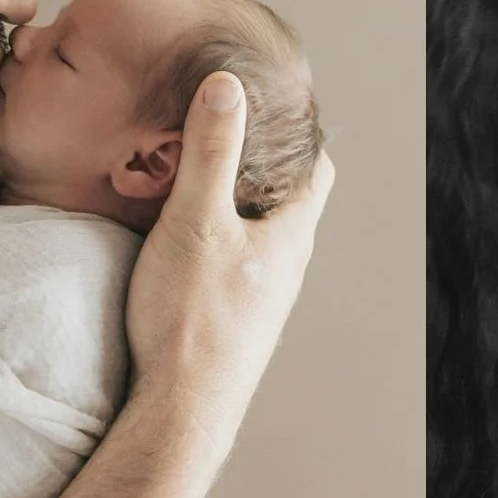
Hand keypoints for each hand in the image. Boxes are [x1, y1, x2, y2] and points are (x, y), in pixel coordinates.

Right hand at [123, 74, 330, 455]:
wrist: (180, 411)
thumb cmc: (192, 321)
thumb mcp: (195, 222)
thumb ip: (211, 152)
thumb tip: (228, 86)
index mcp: (292, 235)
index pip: (317, 167)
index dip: (299, 130)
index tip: (270, 102)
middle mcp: (287, 267)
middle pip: (287, 198)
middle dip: (262, 161)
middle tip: (225, 129)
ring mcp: (263, 297)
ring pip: (260, 232)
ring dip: (236, 201)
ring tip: (197, 174)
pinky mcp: (235, 320)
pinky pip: (237, 262)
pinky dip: (219, 234)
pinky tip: (184, 235)